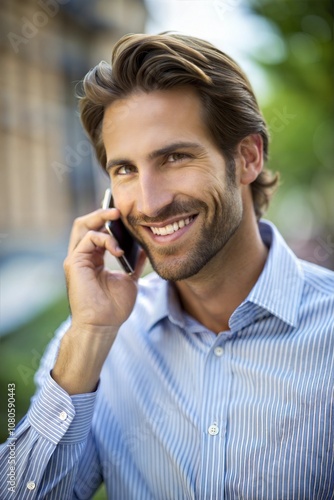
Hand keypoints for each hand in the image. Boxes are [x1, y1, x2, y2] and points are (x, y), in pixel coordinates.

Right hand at [64, 207, 146, 333]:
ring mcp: (76, 258)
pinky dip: (105, 239)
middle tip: (119, 210)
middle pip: (86, 224)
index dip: (109, 221)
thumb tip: (144, 250)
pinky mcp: (74, 262)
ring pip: (82, 225)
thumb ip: (134, 263)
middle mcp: (82, 256)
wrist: (102, 325)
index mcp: (94, 260)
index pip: (98, 231)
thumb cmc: (114, 307)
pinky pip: (88, 239)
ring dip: (100, 217)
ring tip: (117, 216)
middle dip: (102, 213)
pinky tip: (118, 249)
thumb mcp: (129, 280)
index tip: (126, 215)